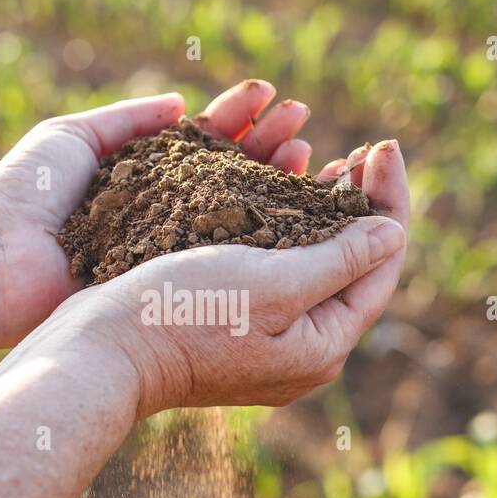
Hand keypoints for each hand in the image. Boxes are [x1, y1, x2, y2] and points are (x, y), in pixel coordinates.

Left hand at [0, 80, 312, 346]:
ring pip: (234, 212)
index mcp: (139, 177)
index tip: (272, 96)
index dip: (238, 119)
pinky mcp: (168, 284)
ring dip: (272, 180)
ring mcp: (167, 250)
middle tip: (304, 121)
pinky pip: (219, 255)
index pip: (201, 143)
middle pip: (228, 174)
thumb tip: (181, 102)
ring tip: (307, 151)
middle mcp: (160, 214)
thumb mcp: (71, 136)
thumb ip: (128, 119)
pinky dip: (257, 233)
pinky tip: (288, 208)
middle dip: (268, 145)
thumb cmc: (23, 196)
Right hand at [38, 138, 409, 417]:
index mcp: (324, 345)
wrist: (103, 352)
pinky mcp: (232, 327)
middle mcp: (302, 350)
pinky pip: (276, 272)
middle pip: (353, 268)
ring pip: (313, 268)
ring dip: (326, 213)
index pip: (381, 266)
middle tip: (365, 149)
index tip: (385, 145)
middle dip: (363, 205)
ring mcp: (267, 342)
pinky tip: (278, 196)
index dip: (390, 200)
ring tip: (329, 163)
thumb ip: (340, 259)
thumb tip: (393, 232)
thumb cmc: (186, 315)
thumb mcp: (274, 283)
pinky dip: (286, 230)